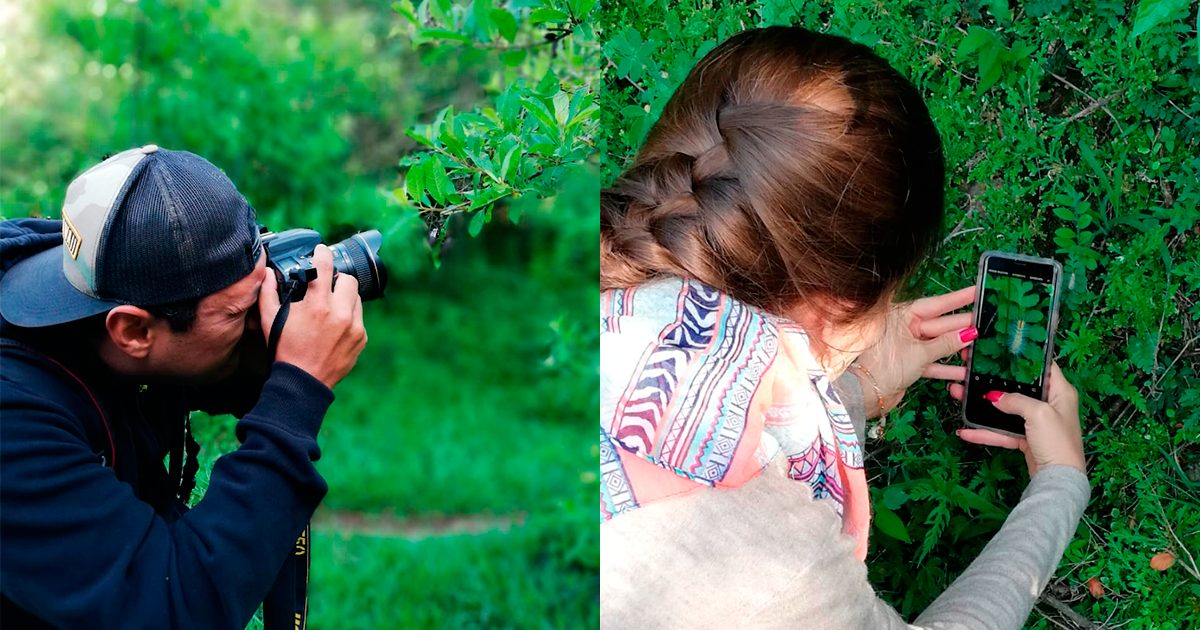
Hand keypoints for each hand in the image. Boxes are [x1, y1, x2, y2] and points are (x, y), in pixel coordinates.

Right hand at [257, 245, 367, 389]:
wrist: (303, 382)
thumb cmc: (285, 350)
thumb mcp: (270, 320)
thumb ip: (268, 293)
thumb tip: (266, 273)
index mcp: (318, 305)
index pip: (325, 267)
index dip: (323, 254)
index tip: (321, 250)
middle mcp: (340, 313)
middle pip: (348, 280)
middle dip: (337, 280)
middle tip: (326, 286)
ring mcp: (354, 326)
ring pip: (356, 298)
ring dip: (345, 297)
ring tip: (330, 307)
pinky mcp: (361, 338)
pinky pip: (359, 318)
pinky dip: (349, 317)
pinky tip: (335, 325)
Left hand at [852, 285, 978, 416]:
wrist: (866, 395)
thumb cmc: (885, 368)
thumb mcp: (920, 353)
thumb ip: (946, 344)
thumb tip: (969, 333)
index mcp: (902, 316)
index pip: (936, 304)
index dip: (958, 298)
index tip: (977, 291)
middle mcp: (904, 328)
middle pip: (940, 324)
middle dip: (963, 326)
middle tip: (986, 322)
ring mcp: (907, 346)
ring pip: (938, 344)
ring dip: (957, 348)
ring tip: (980, 349)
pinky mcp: (909, 363)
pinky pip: (932, 361)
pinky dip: (946, 367)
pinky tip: (965, 371)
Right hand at [953, 361, 1085, 476]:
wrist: (1058, 479)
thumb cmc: (1058, 443)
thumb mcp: (1038, 413)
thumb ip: (1015, 400)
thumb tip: (994, 397)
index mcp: (1061, 392)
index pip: (1043, 366)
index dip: (1023, 357)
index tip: (1002, 349)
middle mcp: (1050, 405)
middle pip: (1017, 388)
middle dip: (993, 382)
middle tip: (972, 372)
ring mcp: (1037, 423)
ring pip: (1005, 410)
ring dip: (983, 407)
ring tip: (959, 396)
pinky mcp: (1026, 439)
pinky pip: (1003, 431)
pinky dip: (986, 431)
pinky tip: (967, 431)